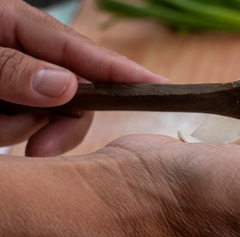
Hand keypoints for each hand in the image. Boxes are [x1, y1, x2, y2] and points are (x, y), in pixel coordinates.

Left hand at [0, 0, 165, 155]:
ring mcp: (11, 77)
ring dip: (17, 127)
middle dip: (61, 122)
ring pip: (43, 114)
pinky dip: (5, 129)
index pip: (84, 50)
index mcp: (16, 21)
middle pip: (73, 91)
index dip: (125, 71)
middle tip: (39, 150)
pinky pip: (18, 124)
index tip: (161, 87)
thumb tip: (68, 86)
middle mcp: (20, 49)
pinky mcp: (3, 99)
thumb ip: (12, 68)